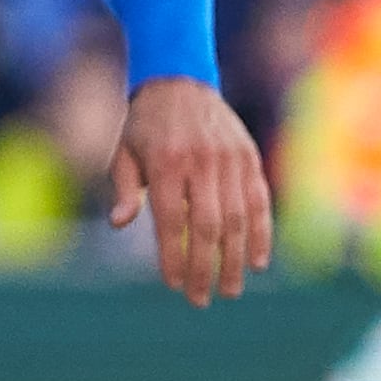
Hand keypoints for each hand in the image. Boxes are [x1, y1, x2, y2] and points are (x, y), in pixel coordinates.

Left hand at [110, 76, 274, 304]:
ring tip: (230, 290)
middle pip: (208, 227)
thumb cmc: (145, 126)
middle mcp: (201, 162)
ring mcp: (229, 160)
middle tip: (202, 299)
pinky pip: (259, 202)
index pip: (171, 221)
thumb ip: (123, 190)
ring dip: (235, 259)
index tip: (175, 286)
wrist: (180, 81)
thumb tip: (120, 224)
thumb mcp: (123, 154)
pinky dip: (261, 234)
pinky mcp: (249, 159)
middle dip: (205, 268)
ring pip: (238, 219)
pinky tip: (257, 261)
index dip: (174, 257)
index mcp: (166, 163)